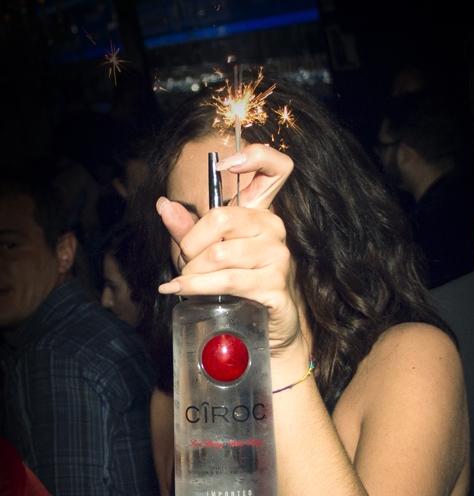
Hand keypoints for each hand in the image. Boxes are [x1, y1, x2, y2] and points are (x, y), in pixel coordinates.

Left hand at [157, 144, 301, 354]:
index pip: (276, 167)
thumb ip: (188, 230)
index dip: (256, 156)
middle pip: (221, 218)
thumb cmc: (239, 289)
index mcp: (261, 214)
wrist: (267, 330)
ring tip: (183, 283)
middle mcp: (274, 230)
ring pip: (220, 255)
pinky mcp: (275, 287)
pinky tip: (180, 290)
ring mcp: (278, 259)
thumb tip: (163, 204)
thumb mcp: (209, 254)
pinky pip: (228, 281)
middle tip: (184, 262)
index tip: (224, 167)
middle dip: (191, 244)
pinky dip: (196, 286)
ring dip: (191, 272)